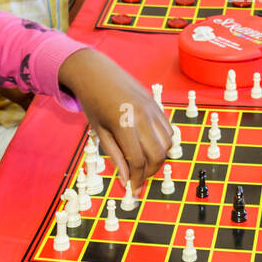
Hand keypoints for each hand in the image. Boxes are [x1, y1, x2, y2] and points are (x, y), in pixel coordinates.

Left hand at [58, 48, 171, 190]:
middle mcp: (142, 116)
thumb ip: (115, 157)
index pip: (138, 161)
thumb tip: (126, 179)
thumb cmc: (93, 102)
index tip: (133, 189)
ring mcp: (152, 109)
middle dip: (150, 172)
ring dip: (159, 158)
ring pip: (168, 143)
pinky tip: (151, 147)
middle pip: (157, 154)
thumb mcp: (100, 132)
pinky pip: (168, 129)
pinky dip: (164, 143)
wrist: (96, 72)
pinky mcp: (156, 104)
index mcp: (124, 124)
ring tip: (145, 164)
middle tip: (140, 179)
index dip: (137, 179)